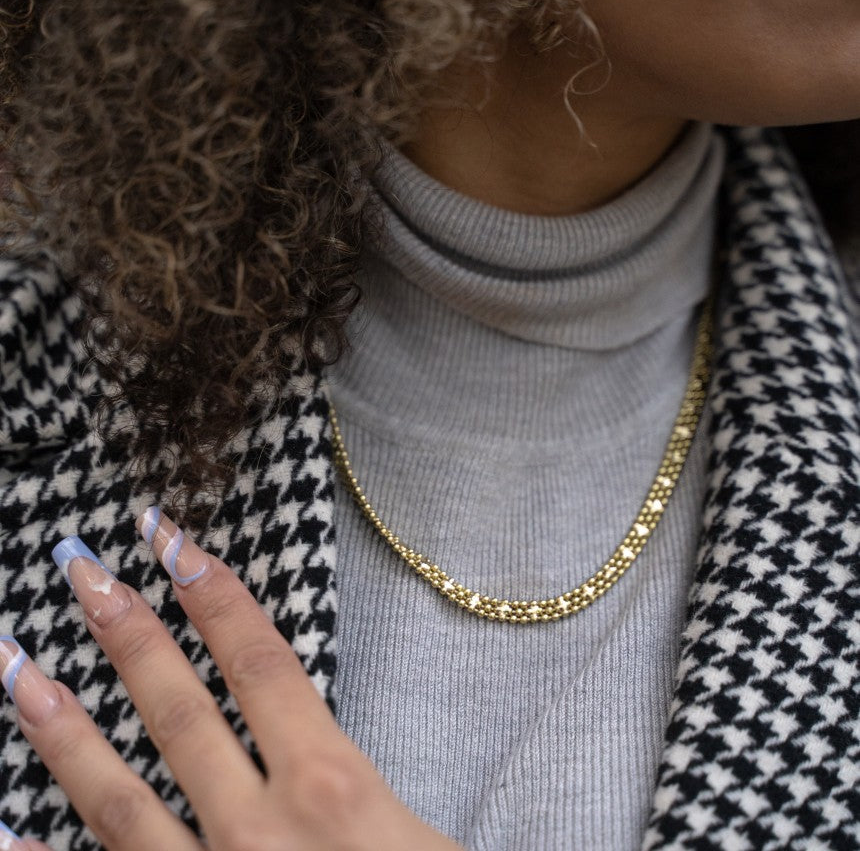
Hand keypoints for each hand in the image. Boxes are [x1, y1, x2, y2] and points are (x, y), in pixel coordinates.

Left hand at [0, 509, 462, 849]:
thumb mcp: (421, 842)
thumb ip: (360, 790)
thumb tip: (316, 747)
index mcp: (332, 791)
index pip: (261, 663)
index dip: (215, 595)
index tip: (171, 536)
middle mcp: (259, 830)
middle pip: (179, 710)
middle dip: (125, 632)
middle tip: (77, 565)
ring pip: (118, 800)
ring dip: (60, 730)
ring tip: (12, 667)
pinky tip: (3, 832)